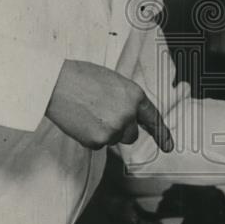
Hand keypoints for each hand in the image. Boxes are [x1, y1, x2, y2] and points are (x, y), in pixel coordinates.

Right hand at [45, 59, 173, 151]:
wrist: (55, 83)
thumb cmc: (80, 77)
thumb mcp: (112, 82)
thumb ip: (125, 100)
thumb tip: (128, 118)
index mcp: (135, 95)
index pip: (153, 118)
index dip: (162, 134)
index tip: (168, 146)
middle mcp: (129, 114)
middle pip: (132, 135)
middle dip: (120, 130)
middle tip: (101, 116)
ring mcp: (114, 129)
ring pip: (114, 140)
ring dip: (104, 132)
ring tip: (87, 112)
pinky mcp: (98, 141)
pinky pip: (97, 145)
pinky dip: (89, 136)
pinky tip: (80, 120)